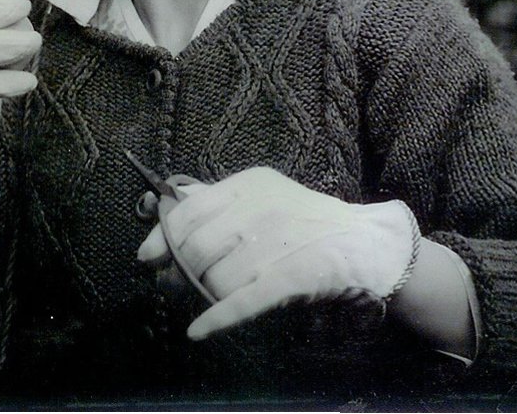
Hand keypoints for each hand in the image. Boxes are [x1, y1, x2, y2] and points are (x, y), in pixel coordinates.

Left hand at [136, 167, 419, 339]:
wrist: (368, 244)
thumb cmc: (305, 221)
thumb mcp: (260, 195)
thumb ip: (211, 202)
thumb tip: (157, 214)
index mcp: (248, 185)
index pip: (186, 212)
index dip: (162, 237)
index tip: (148, 256)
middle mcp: (259, 210)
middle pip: (195, 249)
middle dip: (180, 271)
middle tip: (174, 284)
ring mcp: (275, 244)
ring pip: (215, 279)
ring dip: (209, 294)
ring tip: (214, 294)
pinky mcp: (290, 279)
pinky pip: (243, 301)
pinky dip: (216, 318)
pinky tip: (197, 331)